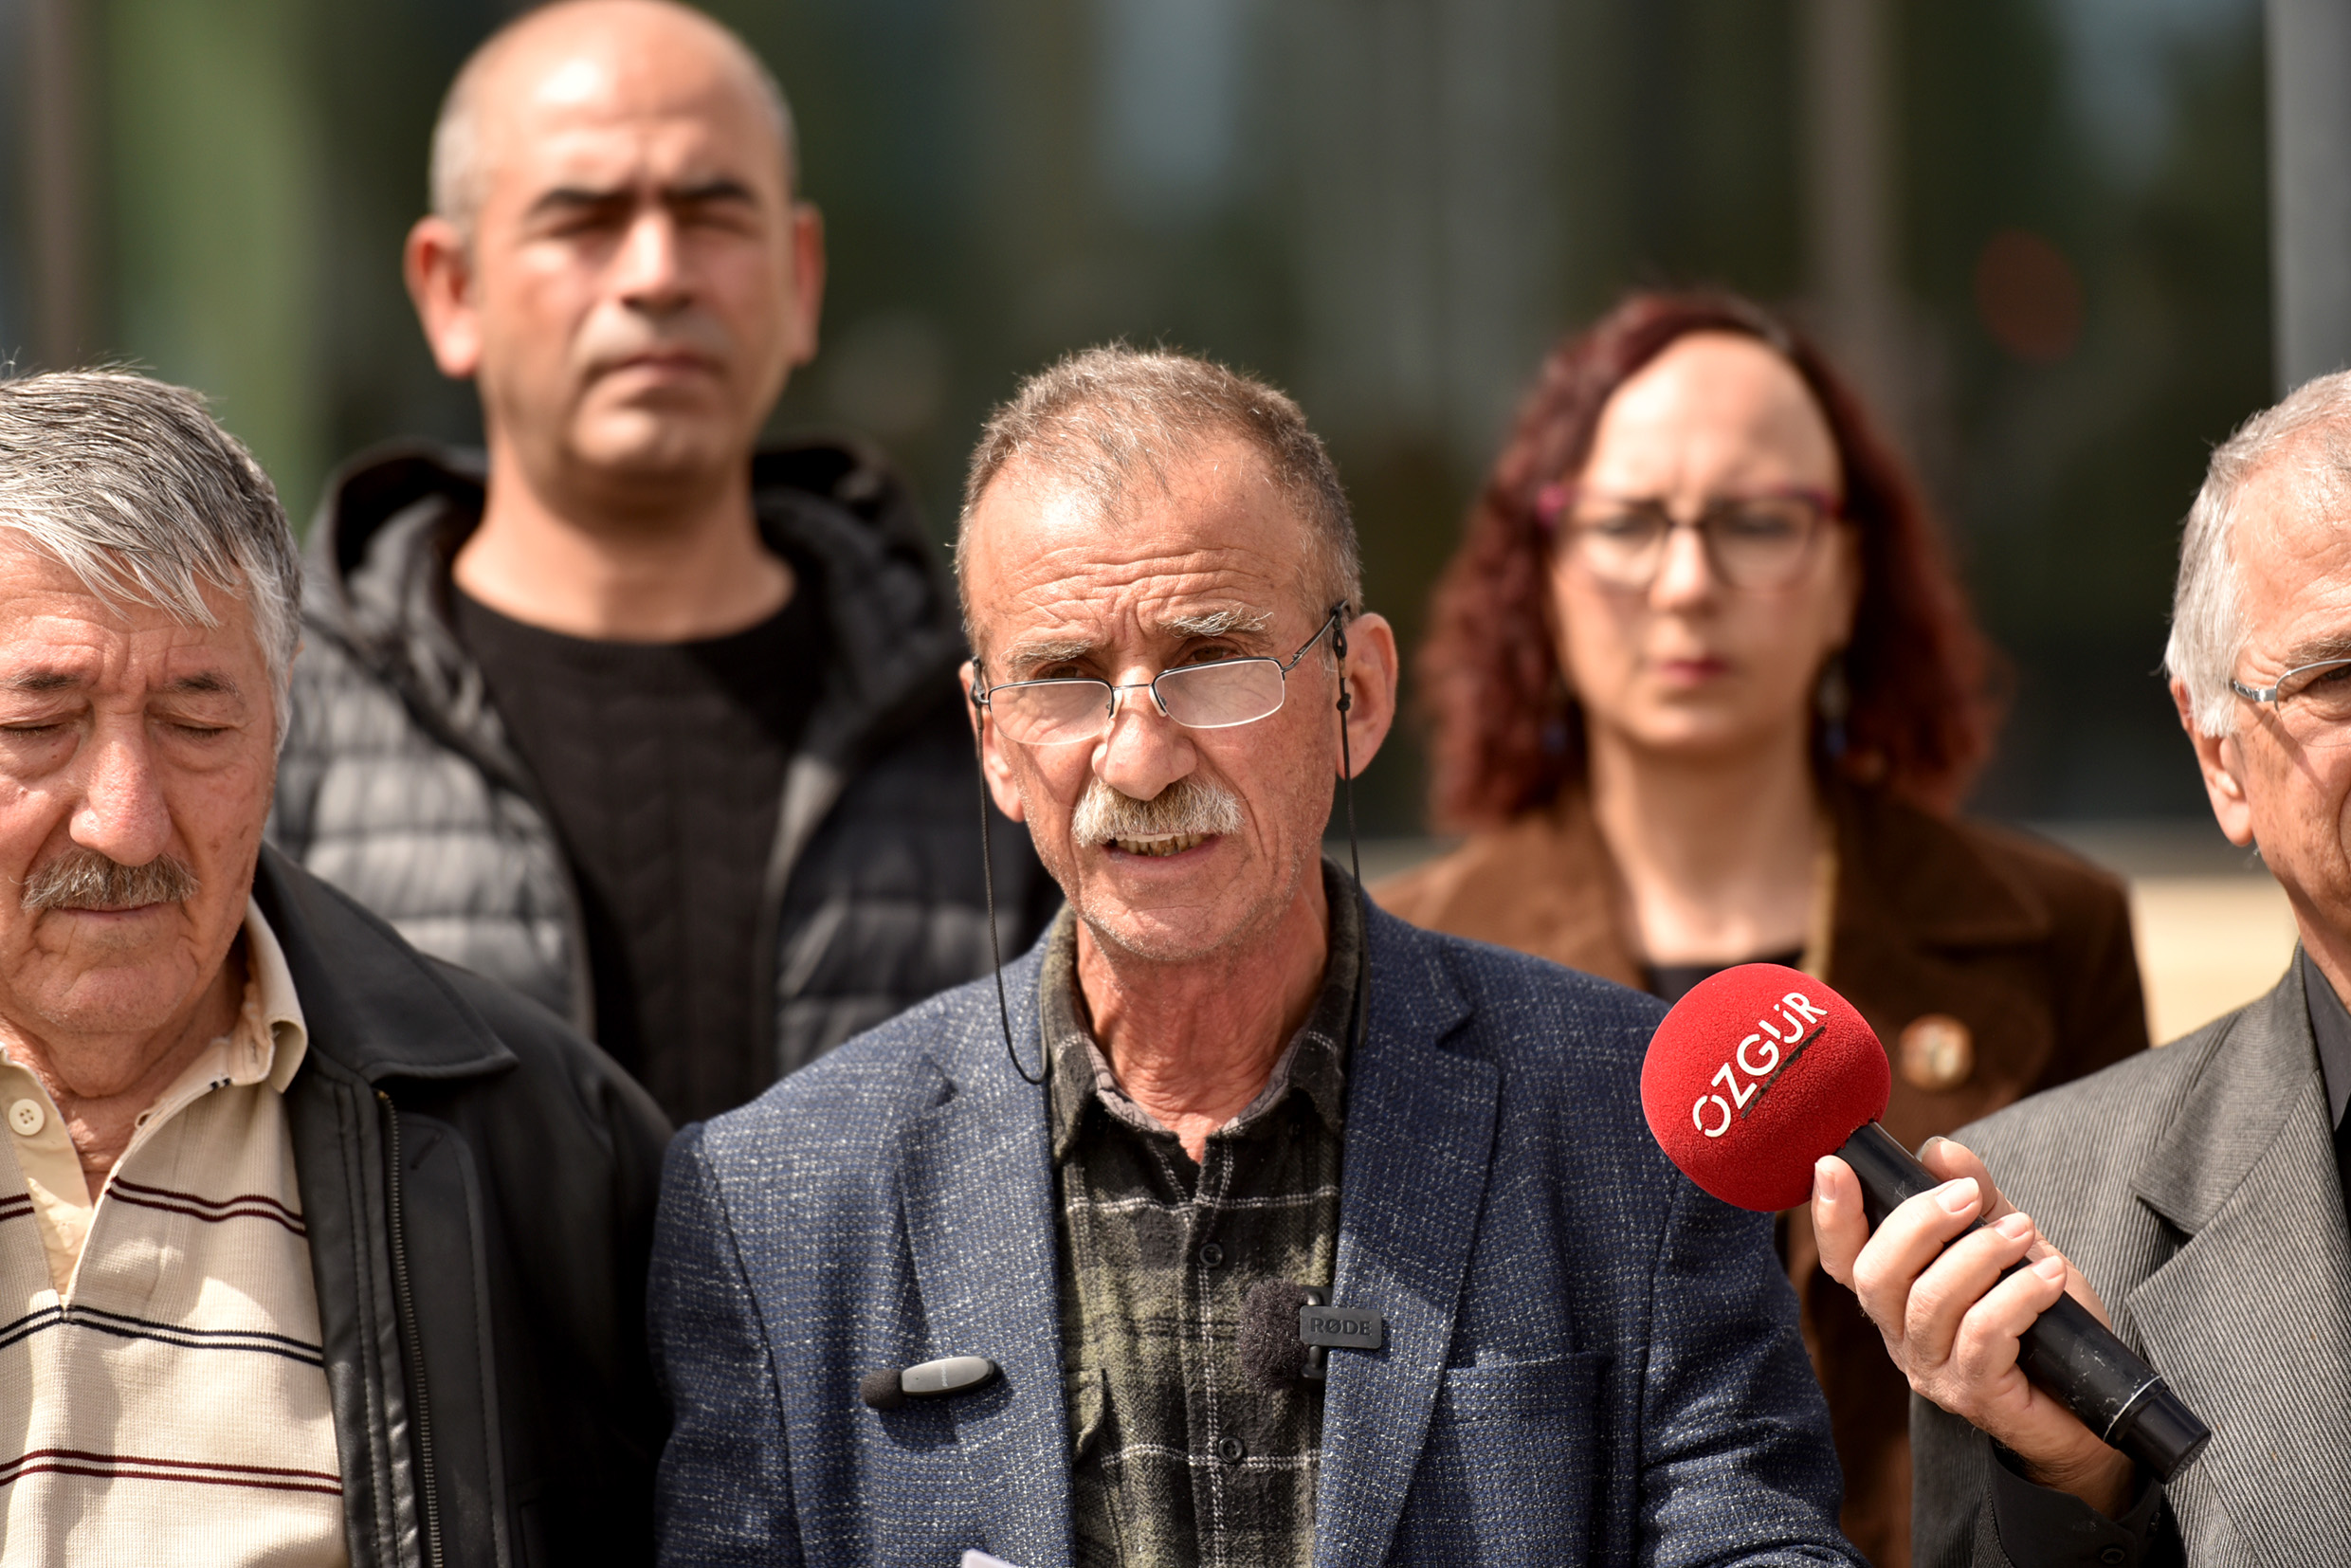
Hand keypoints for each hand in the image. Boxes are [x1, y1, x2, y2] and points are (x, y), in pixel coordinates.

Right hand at [1811, 1136, 2134, 1515]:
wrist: (2094, 1405)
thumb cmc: (2045, 1325)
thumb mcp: (2010, 1247)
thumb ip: (1976, 1201)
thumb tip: (1939, 1150)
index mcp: (1896, 1299)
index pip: (1843, 1260)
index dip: (1829, 1215)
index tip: (1834, 1166)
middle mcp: (1900, 1338)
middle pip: (1875, 1275)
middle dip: (1920, 1223)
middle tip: (1971, 1198)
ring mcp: (1933, 1371)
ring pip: (1930, 1301)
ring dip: (1981, 1254)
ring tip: (2023, 1233)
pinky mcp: (1975, 1394)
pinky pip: (1982, 1334)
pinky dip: (2018, 1295)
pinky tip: (2049, 1277)